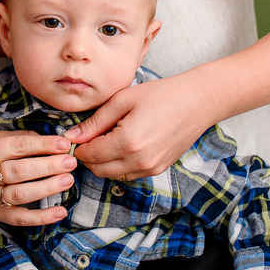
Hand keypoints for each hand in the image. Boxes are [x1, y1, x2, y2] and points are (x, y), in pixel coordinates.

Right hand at [0, 132, 76, 225]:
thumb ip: (15, 140)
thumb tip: (49, 141)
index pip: (17, 146)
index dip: (43, 145)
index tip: (64, 144)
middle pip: (20, 171)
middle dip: (49, 166)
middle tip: (70, 161)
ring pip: (21, 194)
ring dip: (48, 188)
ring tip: (68, 180)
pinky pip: (19, 218)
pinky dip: (41, 217)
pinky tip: (60, 212)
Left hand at [64, 75, 214, 179]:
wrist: (198, 102)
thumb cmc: (161, 95)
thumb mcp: (122, 100)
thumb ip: (94, 122)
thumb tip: (72, 136)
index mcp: (128, 142)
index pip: (90, 155)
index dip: (78, 146)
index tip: (74, 136)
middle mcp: (139, 161)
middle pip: (98, 170)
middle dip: (88, 156)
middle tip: (88, 137)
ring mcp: (151, 168)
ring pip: (113, 175)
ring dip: (103, 162)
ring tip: (106, 139)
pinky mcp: (158, 169)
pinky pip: (129, 174)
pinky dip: (119, 164)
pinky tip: (122, 144)